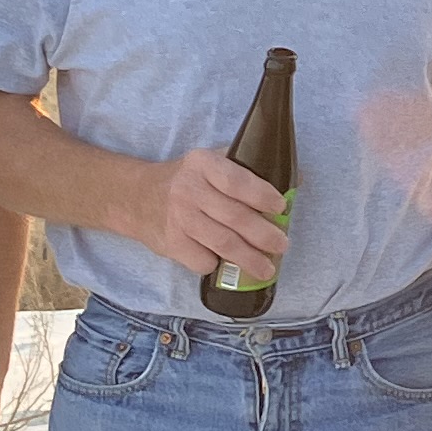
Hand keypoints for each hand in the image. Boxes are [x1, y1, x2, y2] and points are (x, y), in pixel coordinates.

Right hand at [146, 148, 286, 283]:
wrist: (135, 197)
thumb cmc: (185, 180)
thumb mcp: (209, 162)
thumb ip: (246, 169)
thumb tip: (296, 179)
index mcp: (202, 164)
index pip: (236, 181)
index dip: (262, 195)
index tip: (282, 207)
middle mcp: (189, 190)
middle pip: (235, 217)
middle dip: (264, 234)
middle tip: (282, 244)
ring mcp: (179, 219)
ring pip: (222, 243)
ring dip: (249, 259)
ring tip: (267, 268)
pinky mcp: (171, 243)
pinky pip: (202, 260)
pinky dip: (218, 265)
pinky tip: (226, 265)